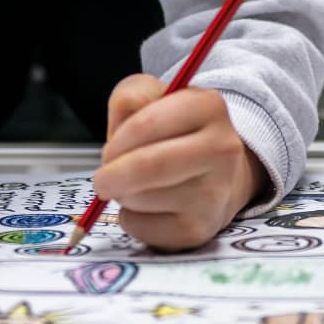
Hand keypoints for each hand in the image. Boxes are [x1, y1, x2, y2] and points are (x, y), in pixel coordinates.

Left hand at [94, 76, 266, 251]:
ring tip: (135, 187)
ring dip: (122, 195)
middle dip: (111, 174)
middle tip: (102, 179)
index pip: (147, 124)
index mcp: (209, 107)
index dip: (117, 140)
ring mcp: (214, 193)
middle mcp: (221, 149)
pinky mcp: (200, 230)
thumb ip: (132, 93)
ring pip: (140, 199)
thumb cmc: (176, 135)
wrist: (217, 177)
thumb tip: (125, 112)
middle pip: (147, 166)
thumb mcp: (156, 99)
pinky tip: (147, 208)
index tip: (110, 150)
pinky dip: (131, 220)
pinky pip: (142, 228)